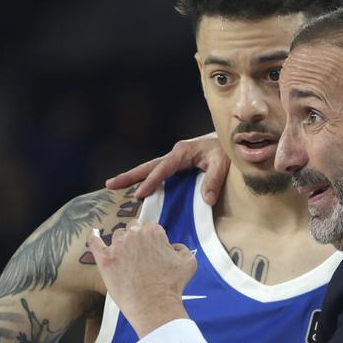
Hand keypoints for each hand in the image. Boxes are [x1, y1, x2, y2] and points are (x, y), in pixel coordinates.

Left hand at [85, 220, 195, 336]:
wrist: (154, 305)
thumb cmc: (172, 285)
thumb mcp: (189, 262)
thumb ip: (180, 247)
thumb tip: (172, 246)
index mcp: (153, 232)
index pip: (151, 227)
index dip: (154, 240)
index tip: (155, 252)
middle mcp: (134, 235)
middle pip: (133, 228)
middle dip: (137, 238)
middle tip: (141, 256)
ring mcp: (117, 247)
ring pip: (117, 236)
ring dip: (122, 243)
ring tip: (127, 259)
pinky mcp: (105, 260)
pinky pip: (95, 243)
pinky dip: (94, 237)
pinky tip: (94, 234)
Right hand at [105, 133, 229, 205]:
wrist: (233, 143)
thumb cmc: (227, 151)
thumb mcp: (223, 163)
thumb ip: (214, 180)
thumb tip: (206, 200)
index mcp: (182, 152)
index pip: (162, 169)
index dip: (150, 182)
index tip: (139, 194)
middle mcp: (175, 154)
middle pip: (148, 166)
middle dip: (129, 175)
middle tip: (110, 184)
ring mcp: (176, 160)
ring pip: (151, 170)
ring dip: (134, 178)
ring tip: (114, 186)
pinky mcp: (179, 166)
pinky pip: (160, 174)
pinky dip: (147, 181)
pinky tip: (139, 189)